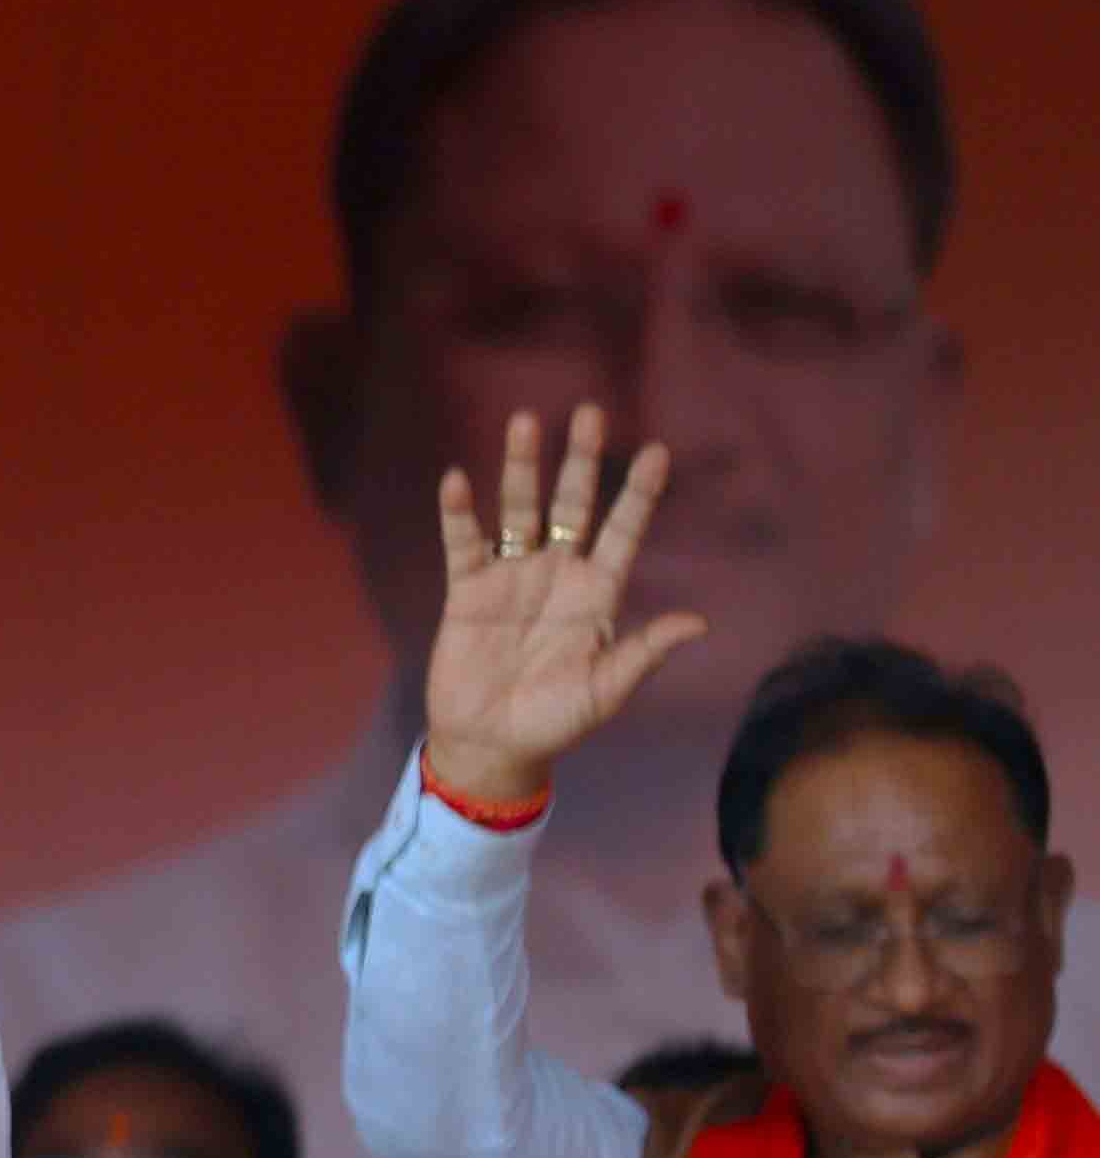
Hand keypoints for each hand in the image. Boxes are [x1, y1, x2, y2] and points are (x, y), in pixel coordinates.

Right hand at [420, 404, 710, 812]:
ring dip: (522, 468)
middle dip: (581, 461)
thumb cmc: (557, 721)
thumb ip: (644, 652)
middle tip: (590, 413)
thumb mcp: (608, 691)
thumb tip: (698, 623)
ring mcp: (511, 577)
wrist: (492, 744)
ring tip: (525, 422)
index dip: (639, 495)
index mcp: (597, 594)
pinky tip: (459, 481)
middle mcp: (557, 573)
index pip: (623, 533)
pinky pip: (464, 543)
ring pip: (519, 510)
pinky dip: (460, 513)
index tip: (657, 452)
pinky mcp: (467, 590)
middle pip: (571, 505)